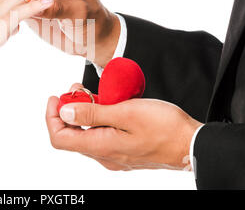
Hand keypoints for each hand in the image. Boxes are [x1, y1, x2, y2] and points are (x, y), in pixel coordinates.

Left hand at [46, 84, 202, 170]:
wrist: (193, 143)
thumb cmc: (164, 126)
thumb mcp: (125, 112)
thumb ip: (92, 113)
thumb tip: (64, 112)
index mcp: (101, 147)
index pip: (60, 138)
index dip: (51, 117)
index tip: (56, 97)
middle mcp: (104, 156)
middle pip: (72, 135)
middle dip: (69, 109)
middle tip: (77, 89)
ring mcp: (114, 155)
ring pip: (87, 134)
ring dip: (84, 113)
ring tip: (92, 92)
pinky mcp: (124, 151)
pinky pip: (101, 136)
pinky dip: (97, 119)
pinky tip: (107, 104)